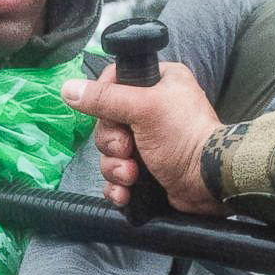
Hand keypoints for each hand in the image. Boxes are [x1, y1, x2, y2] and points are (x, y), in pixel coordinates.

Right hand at [62, 63, 225, 215]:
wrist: (207, 183)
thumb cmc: (183, 136)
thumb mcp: (143, 108)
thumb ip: (104, 99)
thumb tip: (67, 89)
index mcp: (158, 82)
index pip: (114, 82)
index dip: (104, 100)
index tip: (109, 115)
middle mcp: (153, 108)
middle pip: (107, 122)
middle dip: (112, 143)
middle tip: (127, 150)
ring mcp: (148, 141)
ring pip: (110, 152)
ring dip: (115, 167)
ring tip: (132, 175)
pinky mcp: (146, 169)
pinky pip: (116, 175)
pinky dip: (118, 186)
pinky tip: (126, 192)